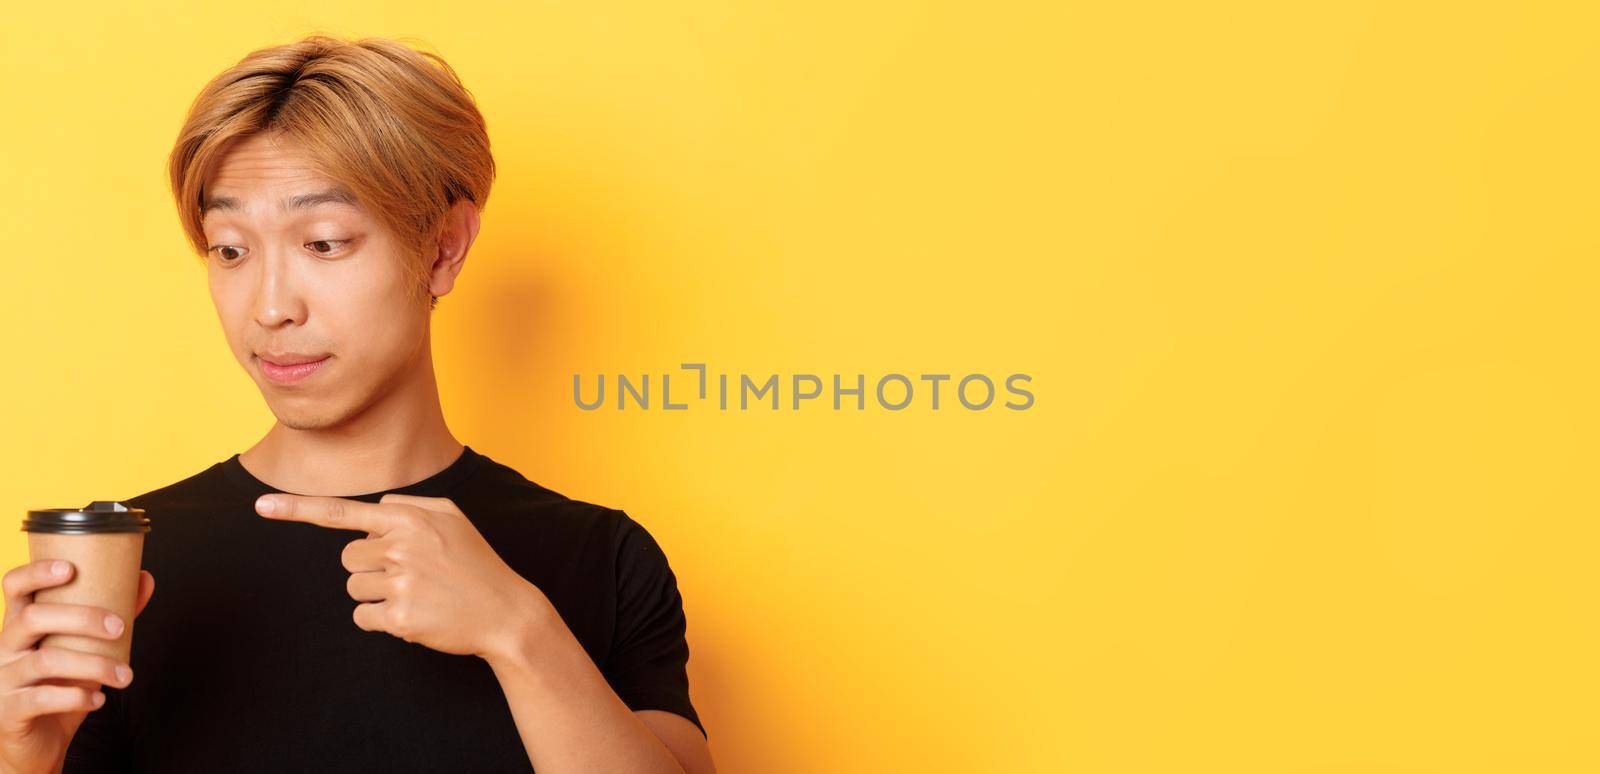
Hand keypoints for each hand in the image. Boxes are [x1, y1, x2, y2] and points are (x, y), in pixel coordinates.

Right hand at [0, 561, 153, 773]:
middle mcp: (3, 649)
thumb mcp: (83, 650)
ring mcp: (2, 681)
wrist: (36, 744)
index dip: (35, 573)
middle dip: (82, 617)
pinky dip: (77, 698)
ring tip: (125, 676)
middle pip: (33, 618)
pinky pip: (42, 699)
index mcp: (18, 627)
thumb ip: (111, 615)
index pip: (13, 588)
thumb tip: (145, 578)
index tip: (70, 569)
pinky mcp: (7, 712)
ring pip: (45, 661)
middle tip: (120, 628)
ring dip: (94, 665)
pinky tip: (99, 701)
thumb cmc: (60, 688)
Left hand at [256, 493, 552, 660]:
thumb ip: (411, 506)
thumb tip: (374, 510)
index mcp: (409, 518)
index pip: (342, 512)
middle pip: (348, 557)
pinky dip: (382, 620)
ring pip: (354, 588)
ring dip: (377, 595)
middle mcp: (401, 546)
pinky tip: (414, 615)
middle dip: (371, 568)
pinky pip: (364, 617)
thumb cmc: (476, 564)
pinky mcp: (399, 617)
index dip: (297, 509)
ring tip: (417, 595)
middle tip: (411, 576)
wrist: (506, 612)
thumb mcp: (454, 519)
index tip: (261, 507)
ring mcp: (400, 582)